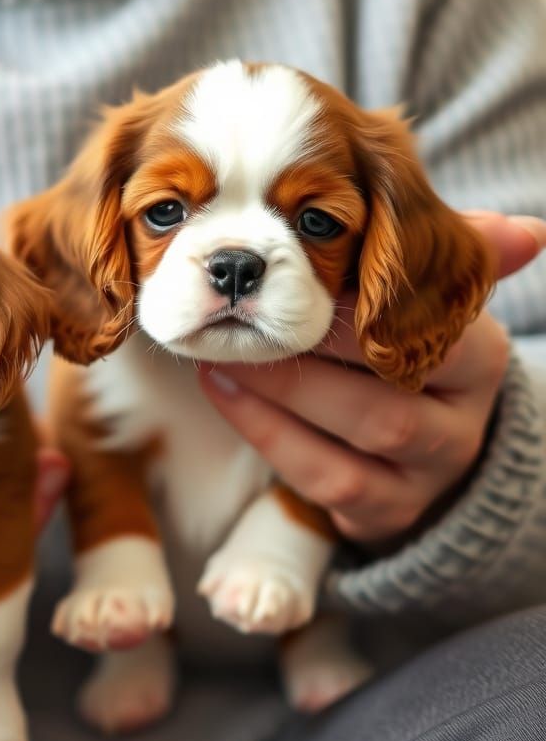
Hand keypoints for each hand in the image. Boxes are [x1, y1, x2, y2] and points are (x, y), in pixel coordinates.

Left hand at [199, 213, 545, 543]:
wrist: (413, 457)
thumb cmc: (397, 362)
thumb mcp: (420, 313)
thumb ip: (439, 265)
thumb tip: (523, 230)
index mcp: (480, 355)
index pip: (439, 325)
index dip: (371, 303)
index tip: (304, 274)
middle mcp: (464, 418)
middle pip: (396, 379)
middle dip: (316, 346)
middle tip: (247, 316)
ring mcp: (429, 472)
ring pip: (368, 428)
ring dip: (284, 390)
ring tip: (225, 354)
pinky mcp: (388, 510)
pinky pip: (329, 478)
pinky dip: (269, 434)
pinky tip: (225, 392)